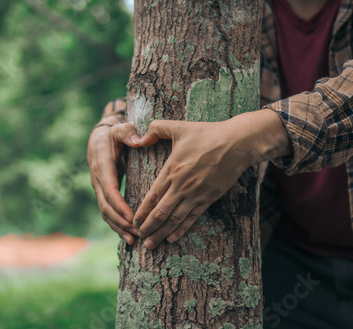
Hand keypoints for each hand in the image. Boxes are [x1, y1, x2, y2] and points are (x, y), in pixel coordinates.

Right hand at [88, 122, 140, 244]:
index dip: (119, 205)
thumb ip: (128, 133)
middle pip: (106, 206)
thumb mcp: (120, 129)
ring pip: (105, 213)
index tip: (132, 217)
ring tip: (134, 240)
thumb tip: (137, 140)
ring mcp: (99, 188)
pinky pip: (108, 213)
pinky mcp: (104, 194)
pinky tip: (129, 236)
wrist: (100, 140)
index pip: (109, 189)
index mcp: (102, 165)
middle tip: (138, 233)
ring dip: (118, 227)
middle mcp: (98, 179)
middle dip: (121, 221)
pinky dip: (117, 225)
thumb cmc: (114, 133)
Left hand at [133, 110, 291, 249]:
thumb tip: (139, 139)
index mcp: (171, 170)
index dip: (141, 212)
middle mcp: (182, 186)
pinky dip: (181, 230)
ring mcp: (196, 194)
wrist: (237, 143)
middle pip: (160, 213)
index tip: (133, 222)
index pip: (152, 196)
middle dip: (148, 228)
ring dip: (161, 233)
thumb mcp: (178, 127)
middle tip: (138, 237)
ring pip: (175, 220)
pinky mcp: (209, 198)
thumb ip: (155, 130)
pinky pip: (192, 218)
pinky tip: (173, 238)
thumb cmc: (207, 134)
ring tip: (150, 245)